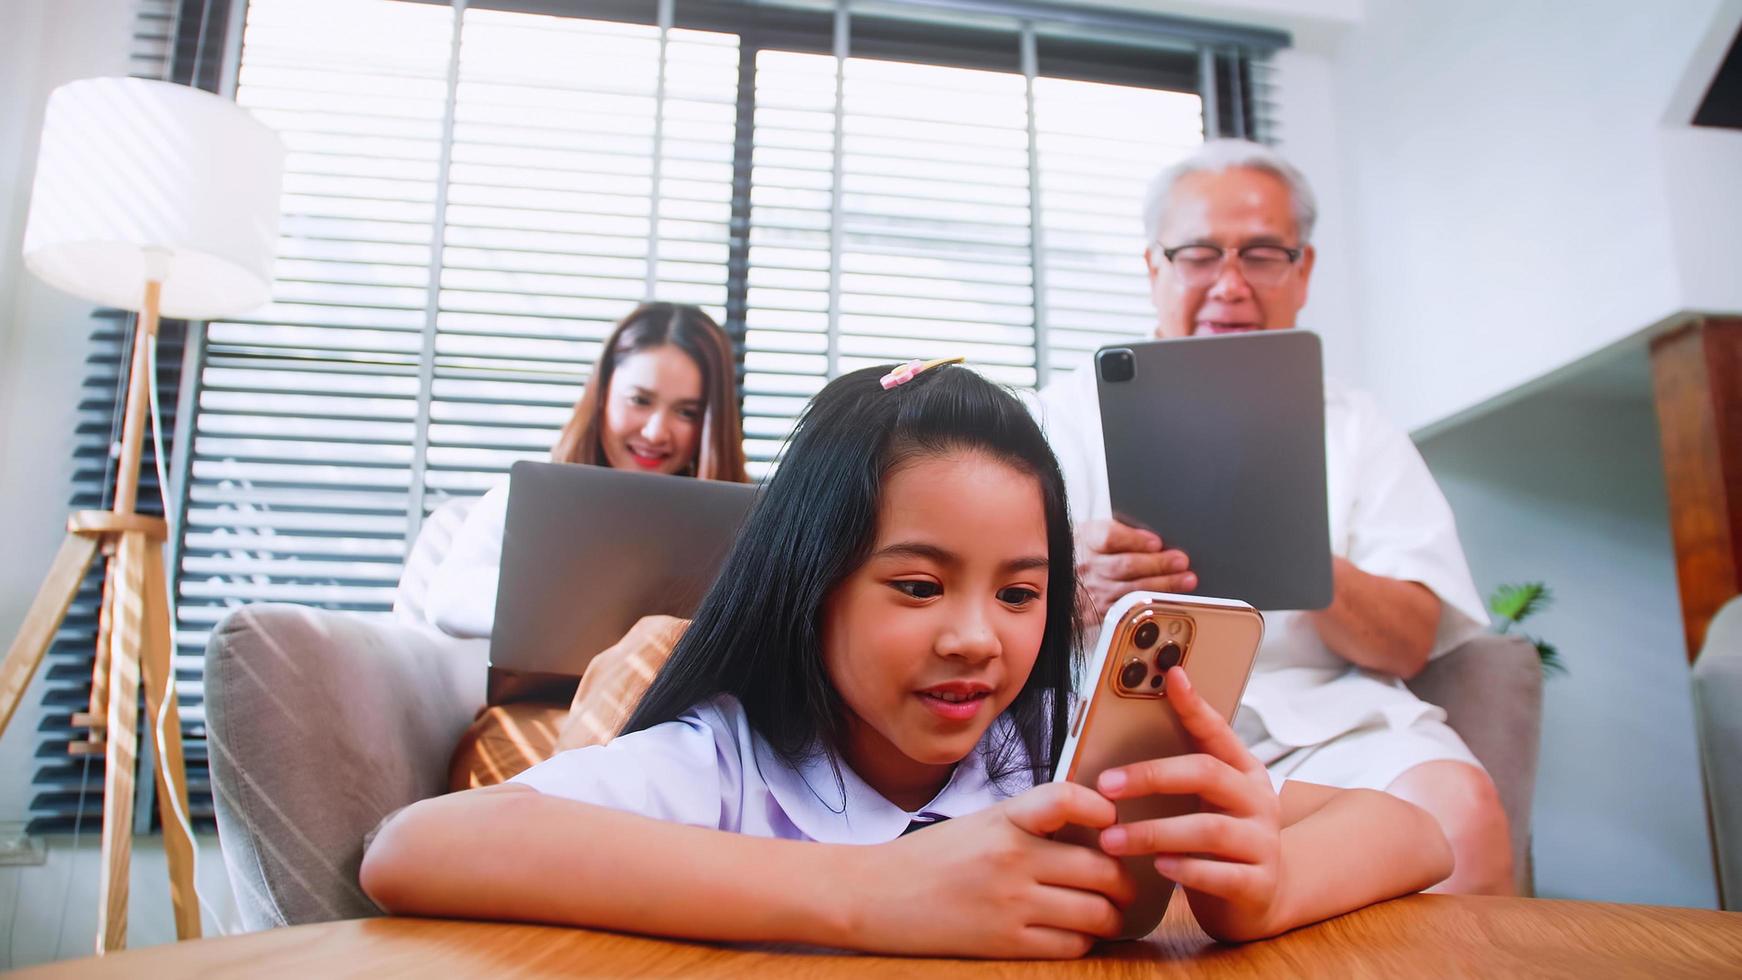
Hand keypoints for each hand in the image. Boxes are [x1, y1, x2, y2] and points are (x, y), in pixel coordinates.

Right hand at [848, 781, 1136, 957]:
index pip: (1068, 800)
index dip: (1103, 810)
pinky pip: (1070, 945)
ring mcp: (1011, 904)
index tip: (1111, 822)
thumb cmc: (931, 857)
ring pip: (1096, 913)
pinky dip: (1083, 941)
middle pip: (1102, 869)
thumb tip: (1095, 831)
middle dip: (1123, 881)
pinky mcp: (1005, 943)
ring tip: (1105, 912)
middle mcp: (1012, 859)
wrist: (875, 894)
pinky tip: (1074, 933)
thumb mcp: (981, 822)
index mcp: (1004, 819)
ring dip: (1110, 915)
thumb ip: (1031, 823)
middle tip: (1122, 884)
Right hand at [1076, 519, 1196, 622]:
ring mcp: (1091, 591)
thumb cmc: (1081, 552)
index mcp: (1086, 539)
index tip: (1156, 542)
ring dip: (1161, 586)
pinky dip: (1147, 606)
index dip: (1135, 540)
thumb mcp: (1092, 533)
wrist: (1056, 578)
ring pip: (1129, 590)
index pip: (1110, 537)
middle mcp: (1087, 566)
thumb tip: (1152, 537)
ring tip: (1184, 580)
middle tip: (1180, 561)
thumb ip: (1119, 532)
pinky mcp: (1095, 612)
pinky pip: (1124, 610)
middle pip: (1125, 565)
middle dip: (1157, 564)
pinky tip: (1164, 601)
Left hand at [1094, 667, 1286, 941]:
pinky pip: (1220, 875)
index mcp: (1244, 771)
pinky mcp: (1258, 884)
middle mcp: (1258, 801)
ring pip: (1209, 829)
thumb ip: (1179, 771)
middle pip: (1207, 774)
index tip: (1172, 675)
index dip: (1195, 705)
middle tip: (1105, 784)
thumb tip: (1121, 732)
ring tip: (1112, 839)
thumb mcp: (1205, 801)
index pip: (1218, 731)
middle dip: (1151, 776)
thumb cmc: (1217, 841)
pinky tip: (1157, 867)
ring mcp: (1262, 843)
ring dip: (1154, 832)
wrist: (1259, 898)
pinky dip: (1185, 869)